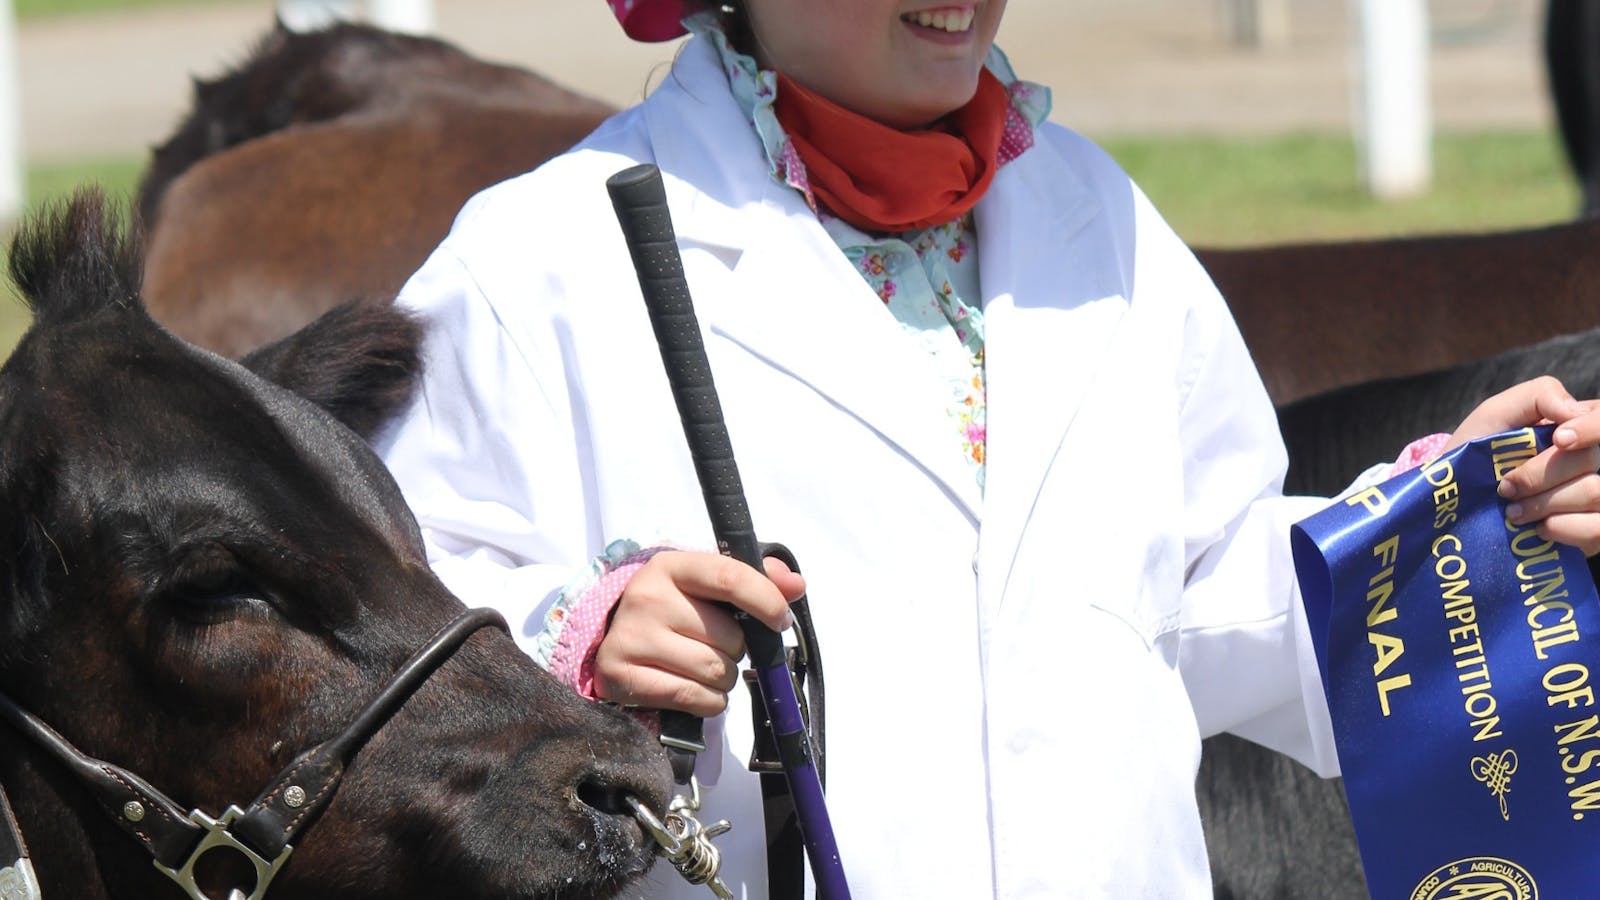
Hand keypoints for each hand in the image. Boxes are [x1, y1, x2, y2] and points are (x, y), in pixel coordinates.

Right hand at [593, 551, 803, 715]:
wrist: (618, 637)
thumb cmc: (677, 608)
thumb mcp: (709, 585)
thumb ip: (757, 578)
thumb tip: (796, 585)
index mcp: (671, 566)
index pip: (730, 578)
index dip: (766, 601)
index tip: (780, 621)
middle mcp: (647, 597)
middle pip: (729, 637)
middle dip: (737, 650)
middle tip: (719, 646)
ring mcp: (631, 637)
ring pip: (715, 672)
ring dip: (724, 679)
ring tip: (704, 667)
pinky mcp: (620, 675)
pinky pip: (694, 698)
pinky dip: (708, 701)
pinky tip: (693, 688)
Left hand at [1447, 376, 1599, 554]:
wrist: (1456, 501)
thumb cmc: (1477, 452)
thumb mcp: (1496, 414)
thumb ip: (1538, 396)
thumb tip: (1575, 412)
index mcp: (1579, 426)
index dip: (1591, 428)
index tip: (1558, 439)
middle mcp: (1593, 461)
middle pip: (1591, 459)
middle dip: (1539, 475)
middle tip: (1506, 486)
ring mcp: (1595, 497)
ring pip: (1594, 494)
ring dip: (1543, 504)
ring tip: (1513, 510)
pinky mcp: (1592, 530)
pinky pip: (1597, 529)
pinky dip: (1563, 529)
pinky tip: (1538, 529)